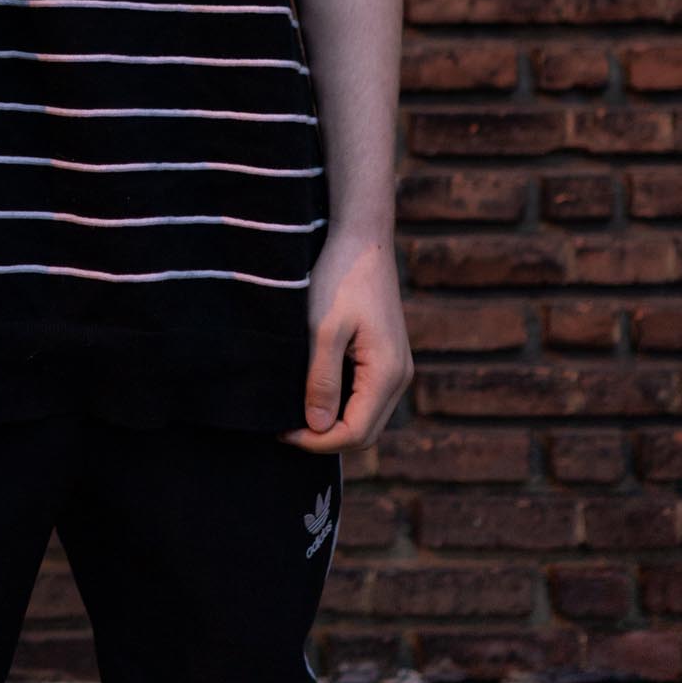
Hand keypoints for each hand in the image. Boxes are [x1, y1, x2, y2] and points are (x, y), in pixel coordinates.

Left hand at [277, 229, 414, 453]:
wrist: (362, 240)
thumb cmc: (340, 278)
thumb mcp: (323, 329)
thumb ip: (322, 380)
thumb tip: (317, 428)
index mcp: (387, 373)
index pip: (355, 433)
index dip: (318, 442)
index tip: (282, 432)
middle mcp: (399, 377)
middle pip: (364, 432)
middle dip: (324, 437)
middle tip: (283, 427)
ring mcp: (395, 367)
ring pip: (365, 416)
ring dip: (332, 423)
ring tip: (294, 412)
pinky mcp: (386, 356)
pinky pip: (365, 396)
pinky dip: (341, 404)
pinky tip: (313, 392)